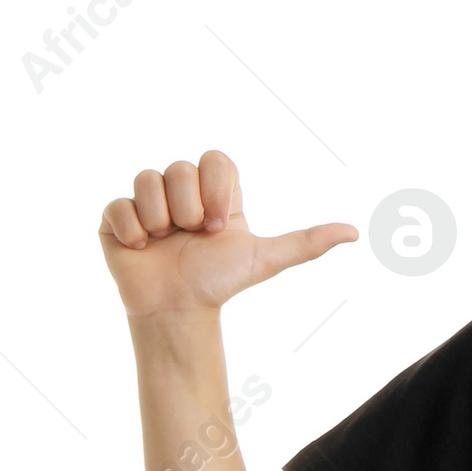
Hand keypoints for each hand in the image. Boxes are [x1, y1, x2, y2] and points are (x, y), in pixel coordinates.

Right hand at [98, 149, 356, 318]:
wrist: (179, 311)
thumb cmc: (221, 283)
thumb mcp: (265, 259)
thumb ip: (307, 243)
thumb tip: (355, 233)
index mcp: (215, 191)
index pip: (214, 159)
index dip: (216, 189)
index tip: (220, 225)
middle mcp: (180, 190)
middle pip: (178, 168)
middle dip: (190, 210)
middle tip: (192, 237)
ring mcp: (147, 202)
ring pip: (146, 180)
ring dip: (160, 219)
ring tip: (166, 243)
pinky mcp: (116, 218)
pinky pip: (118, 204)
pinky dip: (132, 230)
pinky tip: (142, 249)